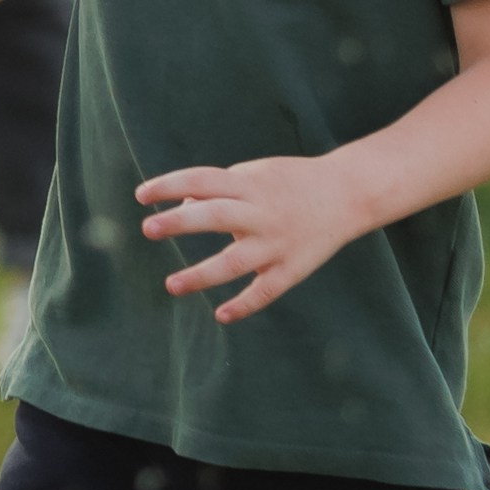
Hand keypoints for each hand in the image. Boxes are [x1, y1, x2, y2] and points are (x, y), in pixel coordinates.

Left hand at [136, 150, 368, 322]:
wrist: (348, 194)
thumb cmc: (292, 182)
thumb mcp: (256, 174)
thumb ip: (219, 188)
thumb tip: (181, 204)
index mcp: (249, 184)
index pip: (201, 181)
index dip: (169, 186)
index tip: (141, 195)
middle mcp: (261, 213)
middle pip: (214, 216)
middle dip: (179, 223)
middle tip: (148, 229)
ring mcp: (276, 243)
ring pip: (234, 262)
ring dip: (201, 275)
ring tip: (171, 285)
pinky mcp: (292, 268)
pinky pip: (265, 291)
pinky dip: (243, 305)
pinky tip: (221, 315)